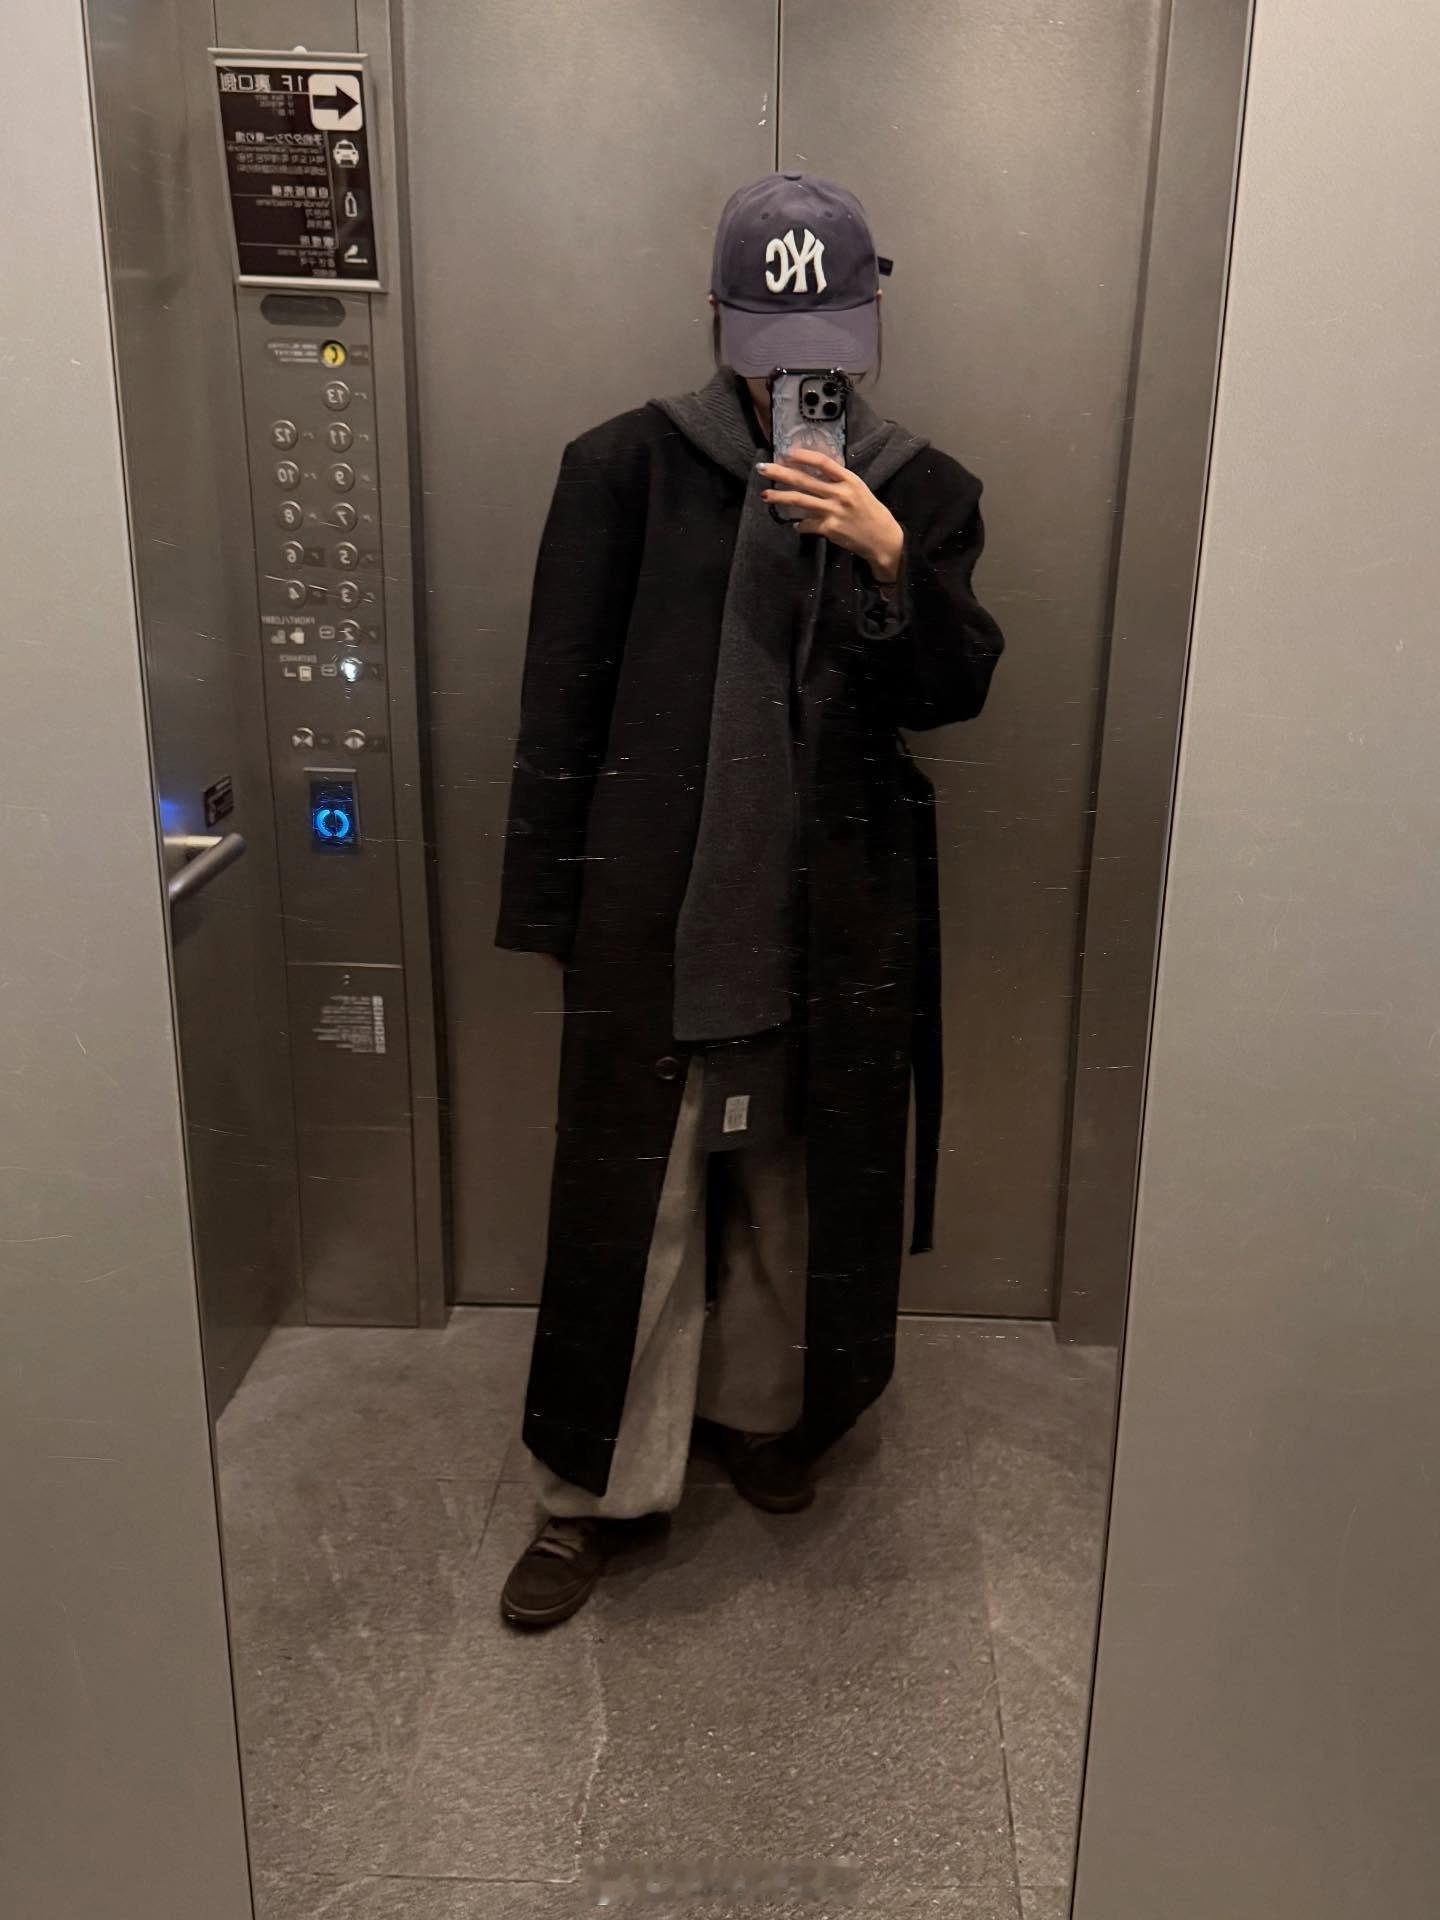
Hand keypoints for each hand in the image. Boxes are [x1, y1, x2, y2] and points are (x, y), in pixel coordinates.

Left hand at [758, 448, 905, 580]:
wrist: (882, 538)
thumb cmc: (870, 512)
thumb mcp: (858, 490)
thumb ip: (838, 481)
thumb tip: (812, 474)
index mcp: (849, 480)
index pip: (823, 462)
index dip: (804, 456)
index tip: (788, 453)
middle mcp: (840, 493)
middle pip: (804, 480)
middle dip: (781, 473)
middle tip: (763, 469)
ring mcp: (834, 511)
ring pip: (800, 501)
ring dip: (779, 498)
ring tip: (764, 495)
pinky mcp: (829, 529)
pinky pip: (807, 525)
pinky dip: (799, 525)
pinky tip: (796, 526)